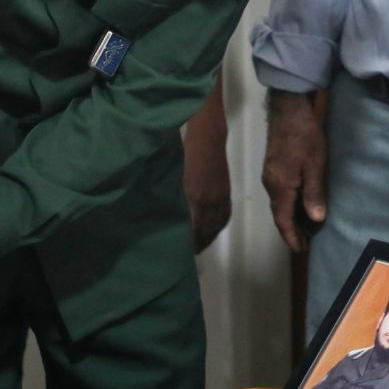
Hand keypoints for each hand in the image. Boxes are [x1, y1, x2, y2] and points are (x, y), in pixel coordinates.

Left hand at [183, 77, 231, 251]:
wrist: (208, 134)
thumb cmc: (184, 150)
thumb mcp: (172, 175)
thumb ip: (169, 197)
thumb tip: (162, 215)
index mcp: (194, 198)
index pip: (191, 231)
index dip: (185, 244)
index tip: (175, 254)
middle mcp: (209, 202)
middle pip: (204, 233)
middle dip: (194, 245)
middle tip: (182, 254)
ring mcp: (220, 198)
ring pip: (215, 227)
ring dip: (206, 239)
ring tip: (195, 246)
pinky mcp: (226, 193)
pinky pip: (224, 217)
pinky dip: (216, 228)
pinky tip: (210, 231)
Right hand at [261, 89, 328, 252]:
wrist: (288, 108)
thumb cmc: (305, 135)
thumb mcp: (315, 164)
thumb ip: (314, 192)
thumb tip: (316, 220)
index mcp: (280, 186)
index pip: (283, 220)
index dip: (291, 237)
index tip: (301, 250)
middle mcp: (271, 184)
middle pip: (279, 214)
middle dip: (291, 230)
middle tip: (306, 242)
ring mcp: (269, 175)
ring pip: (279, 203)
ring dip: (290, 217)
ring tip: (306, 227)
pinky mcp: (273, 166)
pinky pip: (279, 193)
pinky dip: (289, 204)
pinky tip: (300, 203)